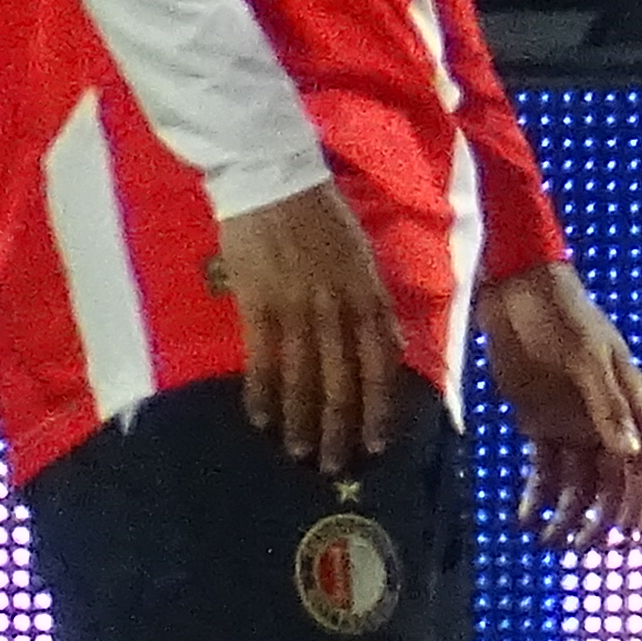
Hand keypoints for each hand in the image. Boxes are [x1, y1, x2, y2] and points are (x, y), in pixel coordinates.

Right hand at [217, 178, 402, 471]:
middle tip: (336, 465)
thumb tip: (382, 343)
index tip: (376, 442)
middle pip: (344, 380)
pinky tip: (260, 418)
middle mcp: (338, 306)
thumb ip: (369, 300)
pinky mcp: (259, 303)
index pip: (381, 362)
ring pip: (304, 378)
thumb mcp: (360, 253)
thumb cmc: (318, 211)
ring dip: (302, 420)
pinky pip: (263, 359)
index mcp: (368, 291)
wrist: (270, 174)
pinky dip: (263, 392)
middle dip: (342, 428)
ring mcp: (298, 307)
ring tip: (299, 451)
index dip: (379, 407)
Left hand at [480, 261, 641, 546]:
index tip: (630, 535)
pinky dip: (537, 496)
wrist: (517, 291)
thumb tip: (629, 452)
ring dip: (567, 515)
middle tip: (583, 549)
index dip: (639, 501)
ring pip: (577, 484)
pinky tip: (526, 518)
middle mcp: (606, 421)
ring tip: (549, 542)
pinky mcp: (540, 425)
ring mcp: (573, 425)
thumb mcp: (585, 357)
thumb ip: (605, 404)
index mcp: (629, 403)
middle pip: (611, 483)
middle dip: (602, 520)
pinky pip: (544, 471)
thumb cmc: (561, 315)